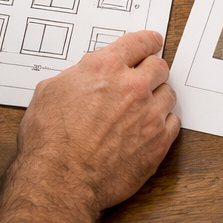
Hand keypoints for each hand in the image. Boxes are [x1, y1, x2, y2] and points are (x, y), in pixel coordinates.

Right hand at [0, 31, 178, 222]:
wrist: (60, 181)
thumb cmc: (49, 140)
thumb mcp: (49, 91)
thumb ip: (76, 75)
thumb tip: (85, 74)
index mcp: (106, 67)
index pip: (140, 42)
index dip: (147, 41)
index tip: (152, 43)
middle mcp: (133, 86)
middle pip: (160, 66)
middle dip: (152, 70)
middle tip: (144, 79)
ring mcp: (149, 114)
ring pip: (168, 94)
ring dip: (157, 98)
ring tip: (142, 110)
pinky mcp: (158, 142)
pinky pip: (173, 122)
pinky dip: (163, 123)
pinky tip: (148, 129)